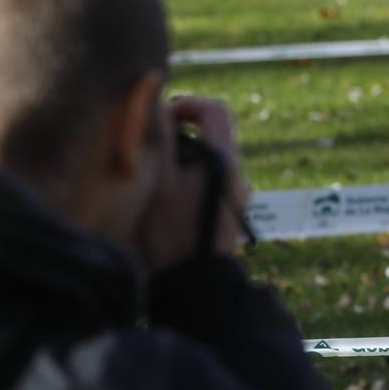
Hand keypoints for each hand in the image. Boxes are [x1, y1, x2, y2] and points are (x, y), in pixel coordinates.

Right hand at [135, 95, 252, 273]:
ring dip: (180, 160)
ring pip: (206, 160)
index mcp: (224, 159)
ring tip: (154, 180)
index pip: (215, 110)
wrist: (194, 287)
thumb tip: (158, 102)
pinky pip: (207, 182)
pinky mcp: (228, 212)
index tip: (161, 120)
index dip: (187, 105)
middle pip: (210, 135)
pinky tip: (165, 202)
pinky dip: (186, 180)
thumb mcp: (158, 179)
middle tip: (151, 151)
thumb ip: (161, 137)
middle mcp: (237, 174)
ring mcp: (235, 195)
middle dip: (179, 135)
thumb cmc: (170, 232)